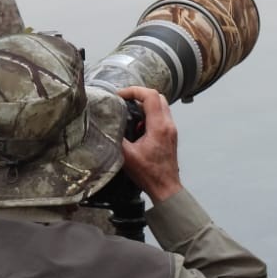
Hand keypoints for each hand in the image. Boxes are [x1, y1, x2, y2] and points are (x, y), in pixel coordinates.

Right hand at [117, 87, 182, 203]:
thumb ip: (116, 137)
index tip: (120, 95)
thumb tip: (105, 124)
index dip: (133, 90)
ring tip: (129, 111)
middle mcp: (168, 125)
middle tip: (124, 100)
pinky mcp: (170, 135)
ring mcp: (171, 129)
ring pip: (161, 105)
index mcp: (159, 126)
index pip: (150, 96)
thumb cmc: (149, 173)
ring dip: (145, 104)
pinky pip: (162, 115)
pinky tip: (138, 125)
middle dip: (140, 94)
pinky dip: (150, 113)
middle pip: (158, 96)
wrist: (165, 187)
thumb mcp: (127, 155)